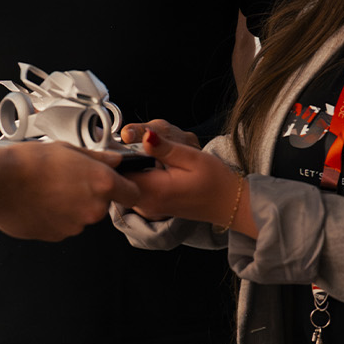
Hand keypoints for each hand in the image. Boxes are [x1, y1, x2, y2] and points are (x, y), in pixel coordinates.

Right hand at [0, 142, 140, 240]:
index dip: (125, 188)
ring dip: (71, 204)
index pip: (133, 194)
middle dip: (90, 193)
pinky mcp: (58, 236)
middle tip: (66, 177)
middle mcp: (93, 208)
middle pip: (103, 204)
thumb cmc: (27, 162)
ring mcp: (76, 225)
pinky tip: (39, 200)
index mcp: (102, 183)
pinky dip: (55, 215)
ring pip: (82, 215)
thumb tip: (114, 160)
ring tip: (47, 188)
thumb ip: (98, 157)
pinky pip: (64, 224)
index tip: (117, 183)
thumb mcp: (67, 149)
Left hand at [122, 119, 244, 228]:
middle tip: (123, 139)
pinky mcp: (152, 208)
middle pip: (118, 180)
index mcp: (154, 190)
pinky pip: (133, 190)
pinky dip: (134, 176)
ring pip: (124, 185)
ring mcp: (148, 208)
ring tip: (134, 149)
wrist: (229, 205)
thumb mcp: (193, 158)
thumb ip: (165, 148)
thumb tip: (144, 135)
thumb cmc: (216, 182)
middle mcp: (146, 204)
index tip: (116, 138)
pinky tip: (144, 163)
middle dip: (117, 160)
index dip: (114, 154)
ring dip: (126, 168)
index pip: (118, 173)